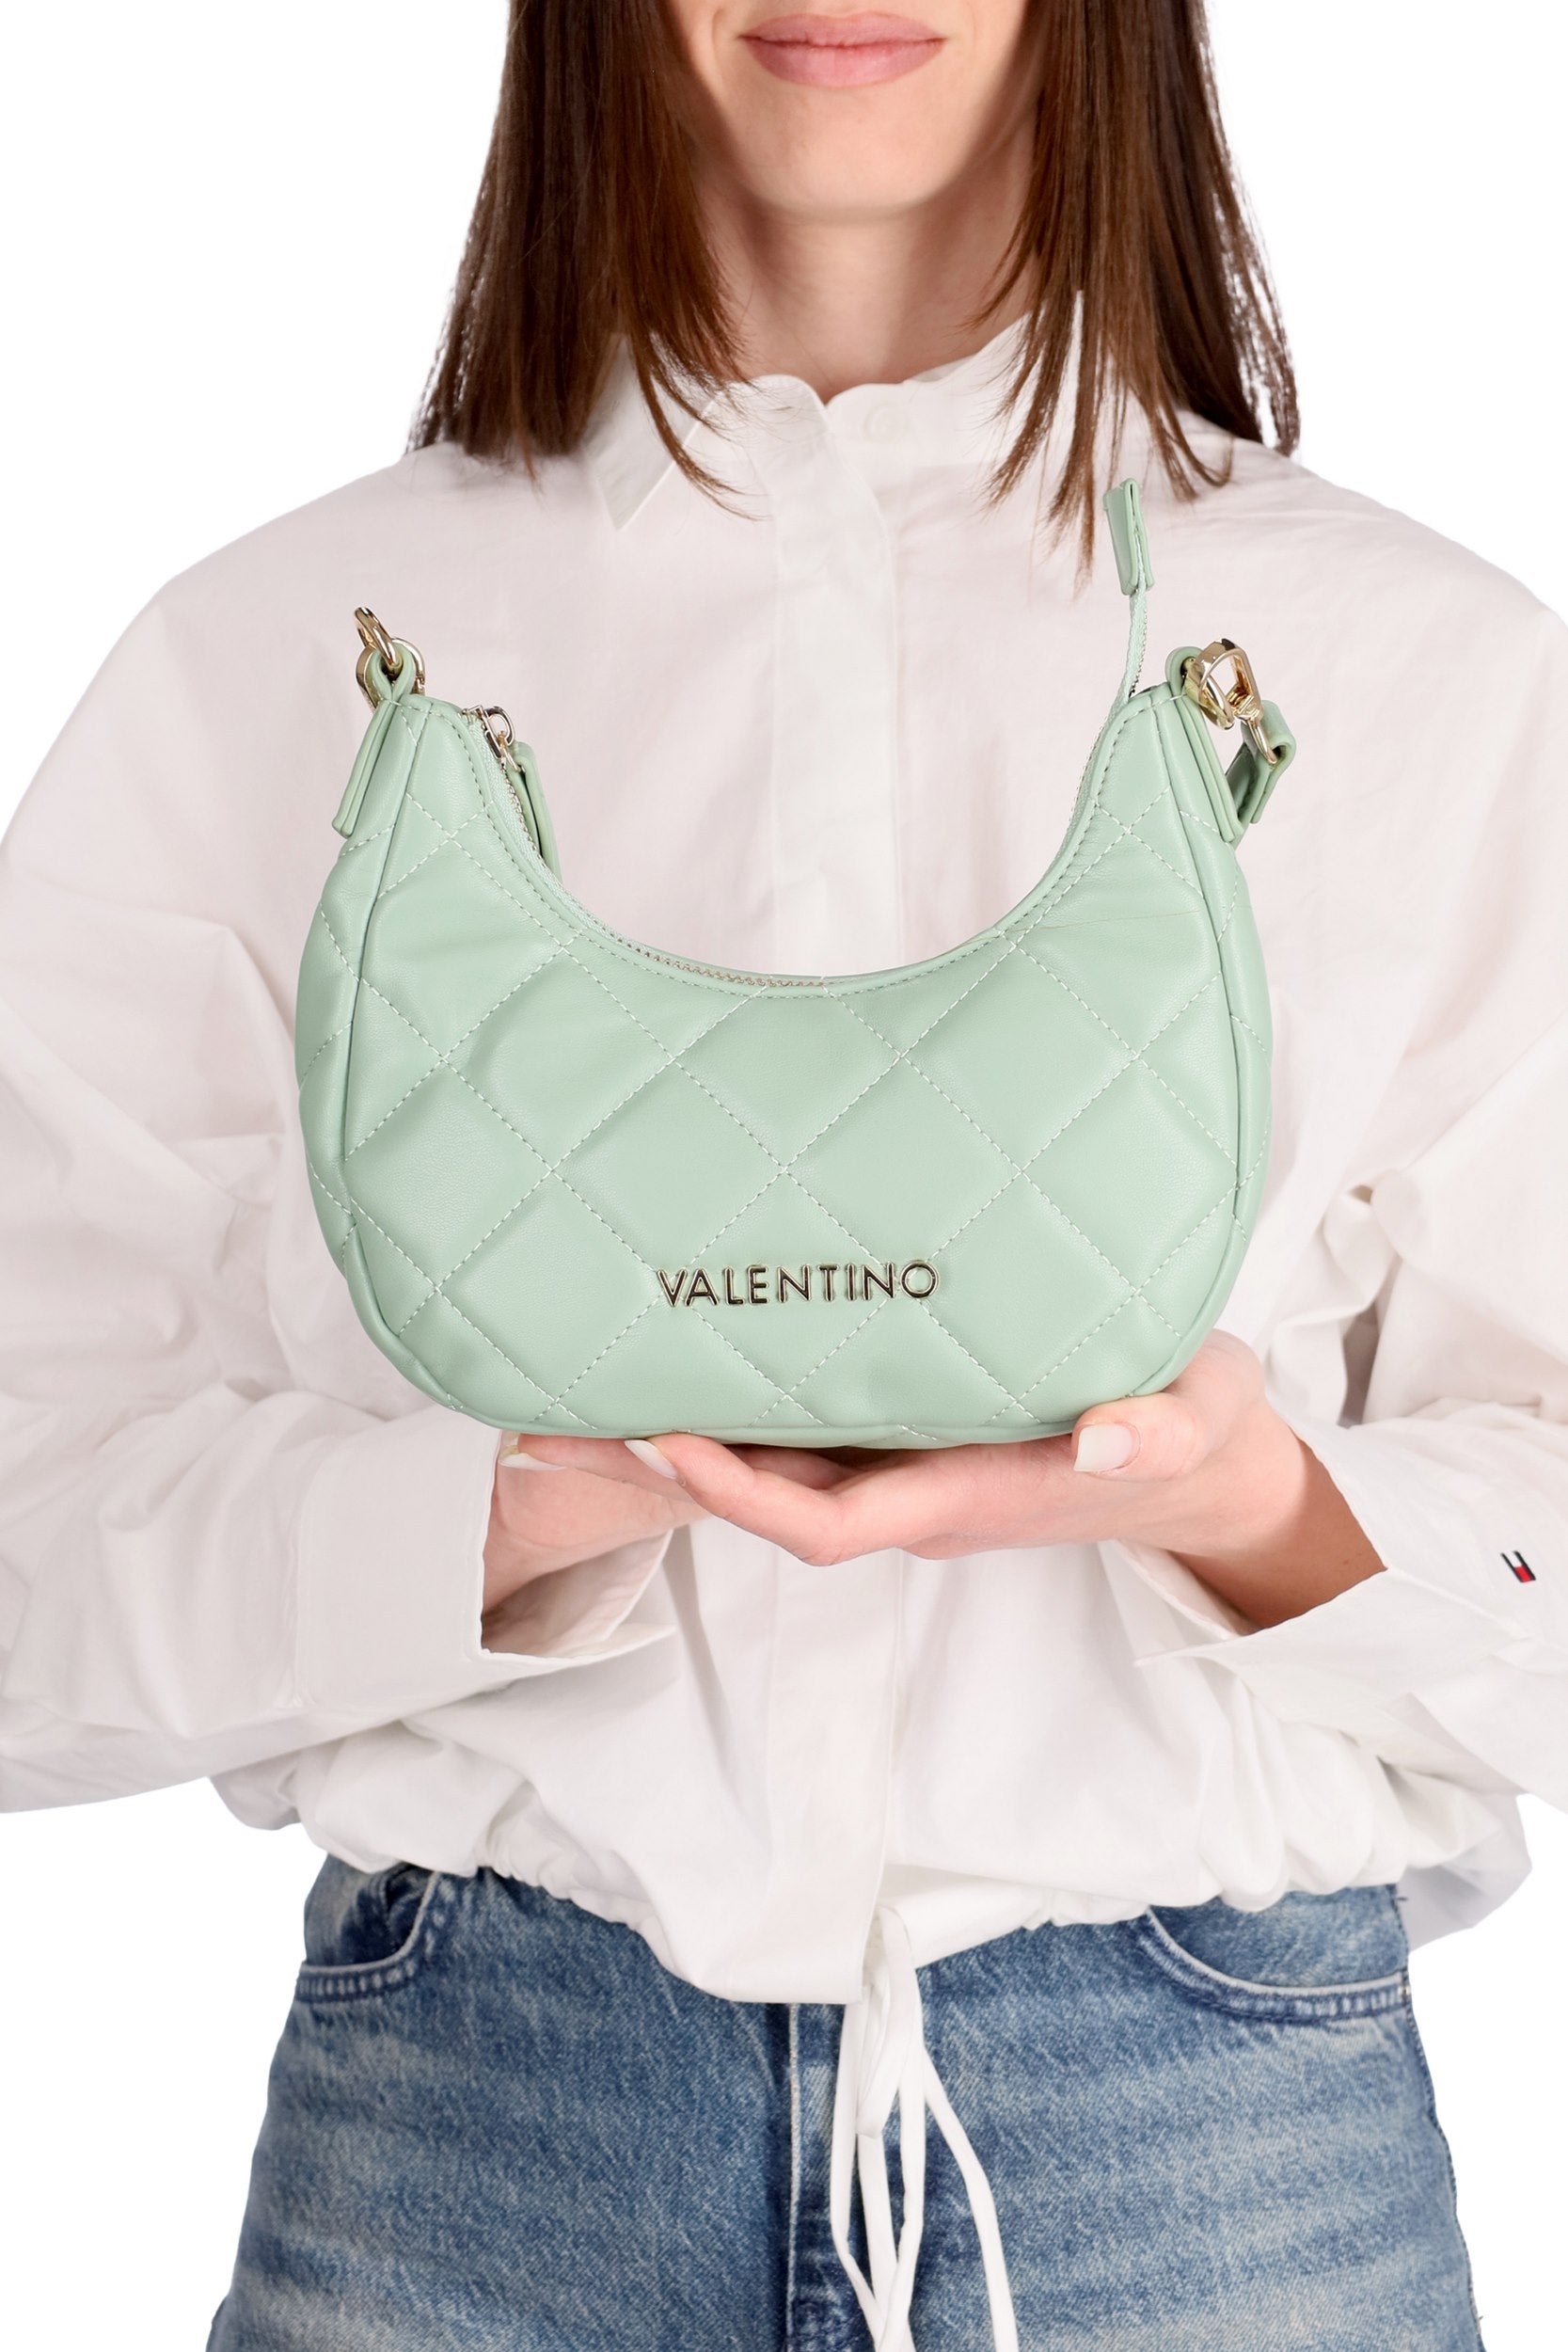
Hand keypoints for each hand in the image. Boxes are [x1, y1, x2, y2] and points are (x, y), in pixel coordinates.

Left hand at [512, 1335, 1384, 1628]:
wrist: (1204, 1468)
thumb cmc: (1197, 1434)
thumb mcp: (1200, 1419)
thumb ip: (1161, 1431)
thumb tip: (1103, 1438)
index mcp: (968, 1492)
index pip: (830, 1521)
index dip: (743, 1494)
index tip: (669, 1441)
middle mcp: (914, 1490)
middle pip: (765, 1503)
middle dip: (661, 1472)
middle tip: (545, 1427)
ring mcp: (904, 1468)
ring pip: (770, 1471)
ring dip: (673, 1445)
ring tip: (566, 1400)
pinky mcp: (905, 1434)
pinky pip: (798, 1437)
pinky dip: (727, 1417)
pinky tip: (669, 1368)